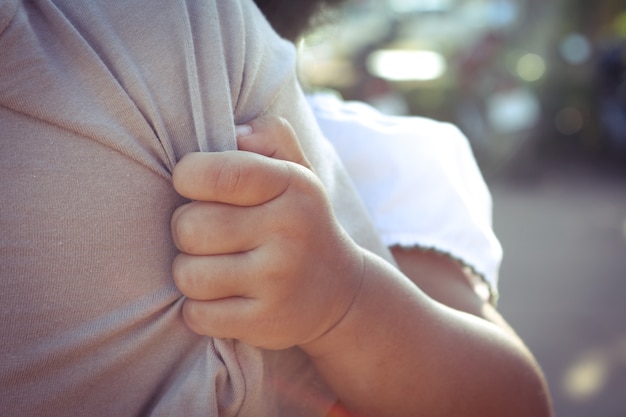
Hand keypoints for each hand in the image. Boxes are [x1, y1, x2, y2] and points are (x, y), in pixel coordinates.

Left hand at [171, 116, 363, 349]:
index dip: (187, 177)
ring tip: (217, 266)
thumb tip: (234, 132)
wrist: (341, 292)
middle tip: (211, 234)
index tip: (196, 186)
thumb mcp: (298, 171)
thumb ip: (270, 135)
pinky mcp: (266, 322)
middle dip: (188, 230)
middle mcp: (288, 231)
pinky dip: (199, 309)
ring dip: (191, 272)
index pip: (216, 173)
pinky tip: (223, 298)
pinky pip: (196, 315)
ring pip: (187, 274)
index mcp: (292, 185)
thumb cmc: (300, 222)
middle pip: (189, 227)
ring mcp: (278, 281)